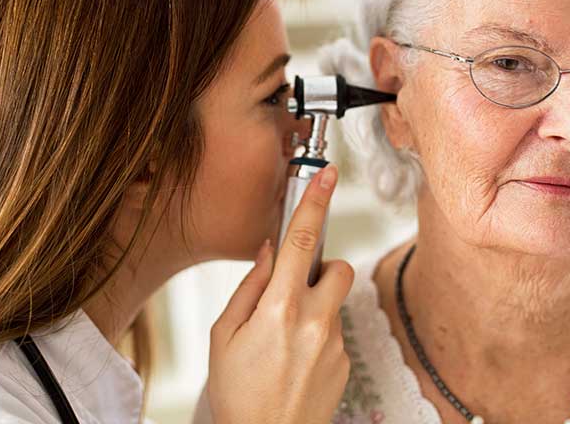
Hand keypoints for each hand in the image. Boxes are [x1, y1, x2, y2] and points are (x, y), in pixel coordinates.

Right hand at [207, 165, 352, 423]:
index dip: (315, 203)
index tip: (328, 175)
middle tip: (295, 291)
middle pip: (339, 267)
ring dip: (316, 307)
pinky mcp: (346, 362)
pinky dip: (319, 336)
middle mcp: (316, 322)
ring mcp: (336, 344)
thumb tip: (271, 251)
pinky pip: (336, 331)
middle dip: (322, 269)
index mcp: (280, 310)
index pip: (303, 241)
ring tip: (286, 341)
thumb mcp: (223, 336)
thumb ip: (250, 286)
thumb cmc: (238, 394)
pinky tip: (296, 361)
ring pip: (336, 302)